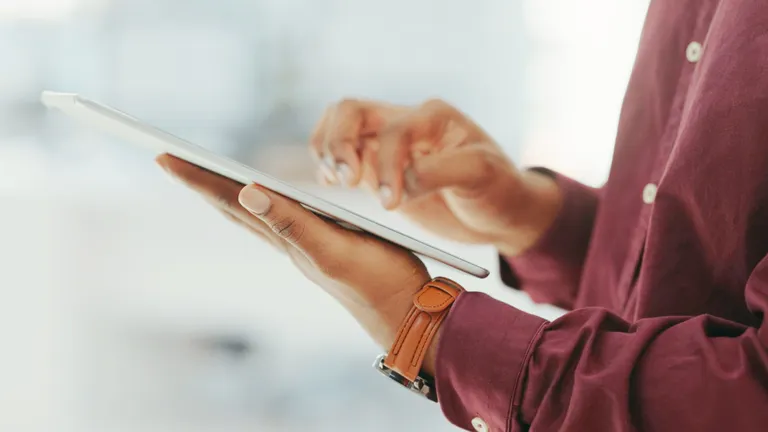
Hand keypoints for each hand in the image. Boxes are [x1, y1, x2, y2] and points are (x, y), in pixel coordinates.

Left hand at [156, 155, 440, 372]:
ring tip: (206, 177)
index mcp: (286, 238)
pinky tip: (268, 203)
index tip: (163, 157)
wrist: (409, 315)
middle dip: (202, 183)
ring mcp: (306, 247)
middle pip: (235, 208)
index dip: (198, 179)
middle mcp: (289, 242)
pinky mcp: (327, 248)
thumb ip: (293, 223)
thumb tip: (245, 192)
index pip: (232, 202)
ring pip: (255, 215)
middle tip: (169, 160)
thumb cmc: (379, 282)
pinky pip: (281, 221)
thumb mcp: (334, 250)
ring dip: (227, 194)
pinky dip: (263, 204)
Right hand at [310, 98, 561, 254]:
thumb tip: (403, 182)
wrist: (500, 210)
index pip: (395, 129)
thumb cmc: (497, 188)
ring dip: (327, 149)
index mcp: (434, 117)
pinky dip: (326, 164)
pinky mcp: (377, 168)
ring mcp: (387, 144)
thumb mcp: (482, 175)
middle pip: (351, 110)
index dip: (388, 164)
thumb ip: (442, 171)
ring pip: (339, 125)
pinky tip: (329, 184)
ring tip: (334, 181)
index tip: (392, 202)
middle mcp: (406, 122)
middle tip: (345, 180)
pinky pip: (340, 154)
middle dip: (339, 142)